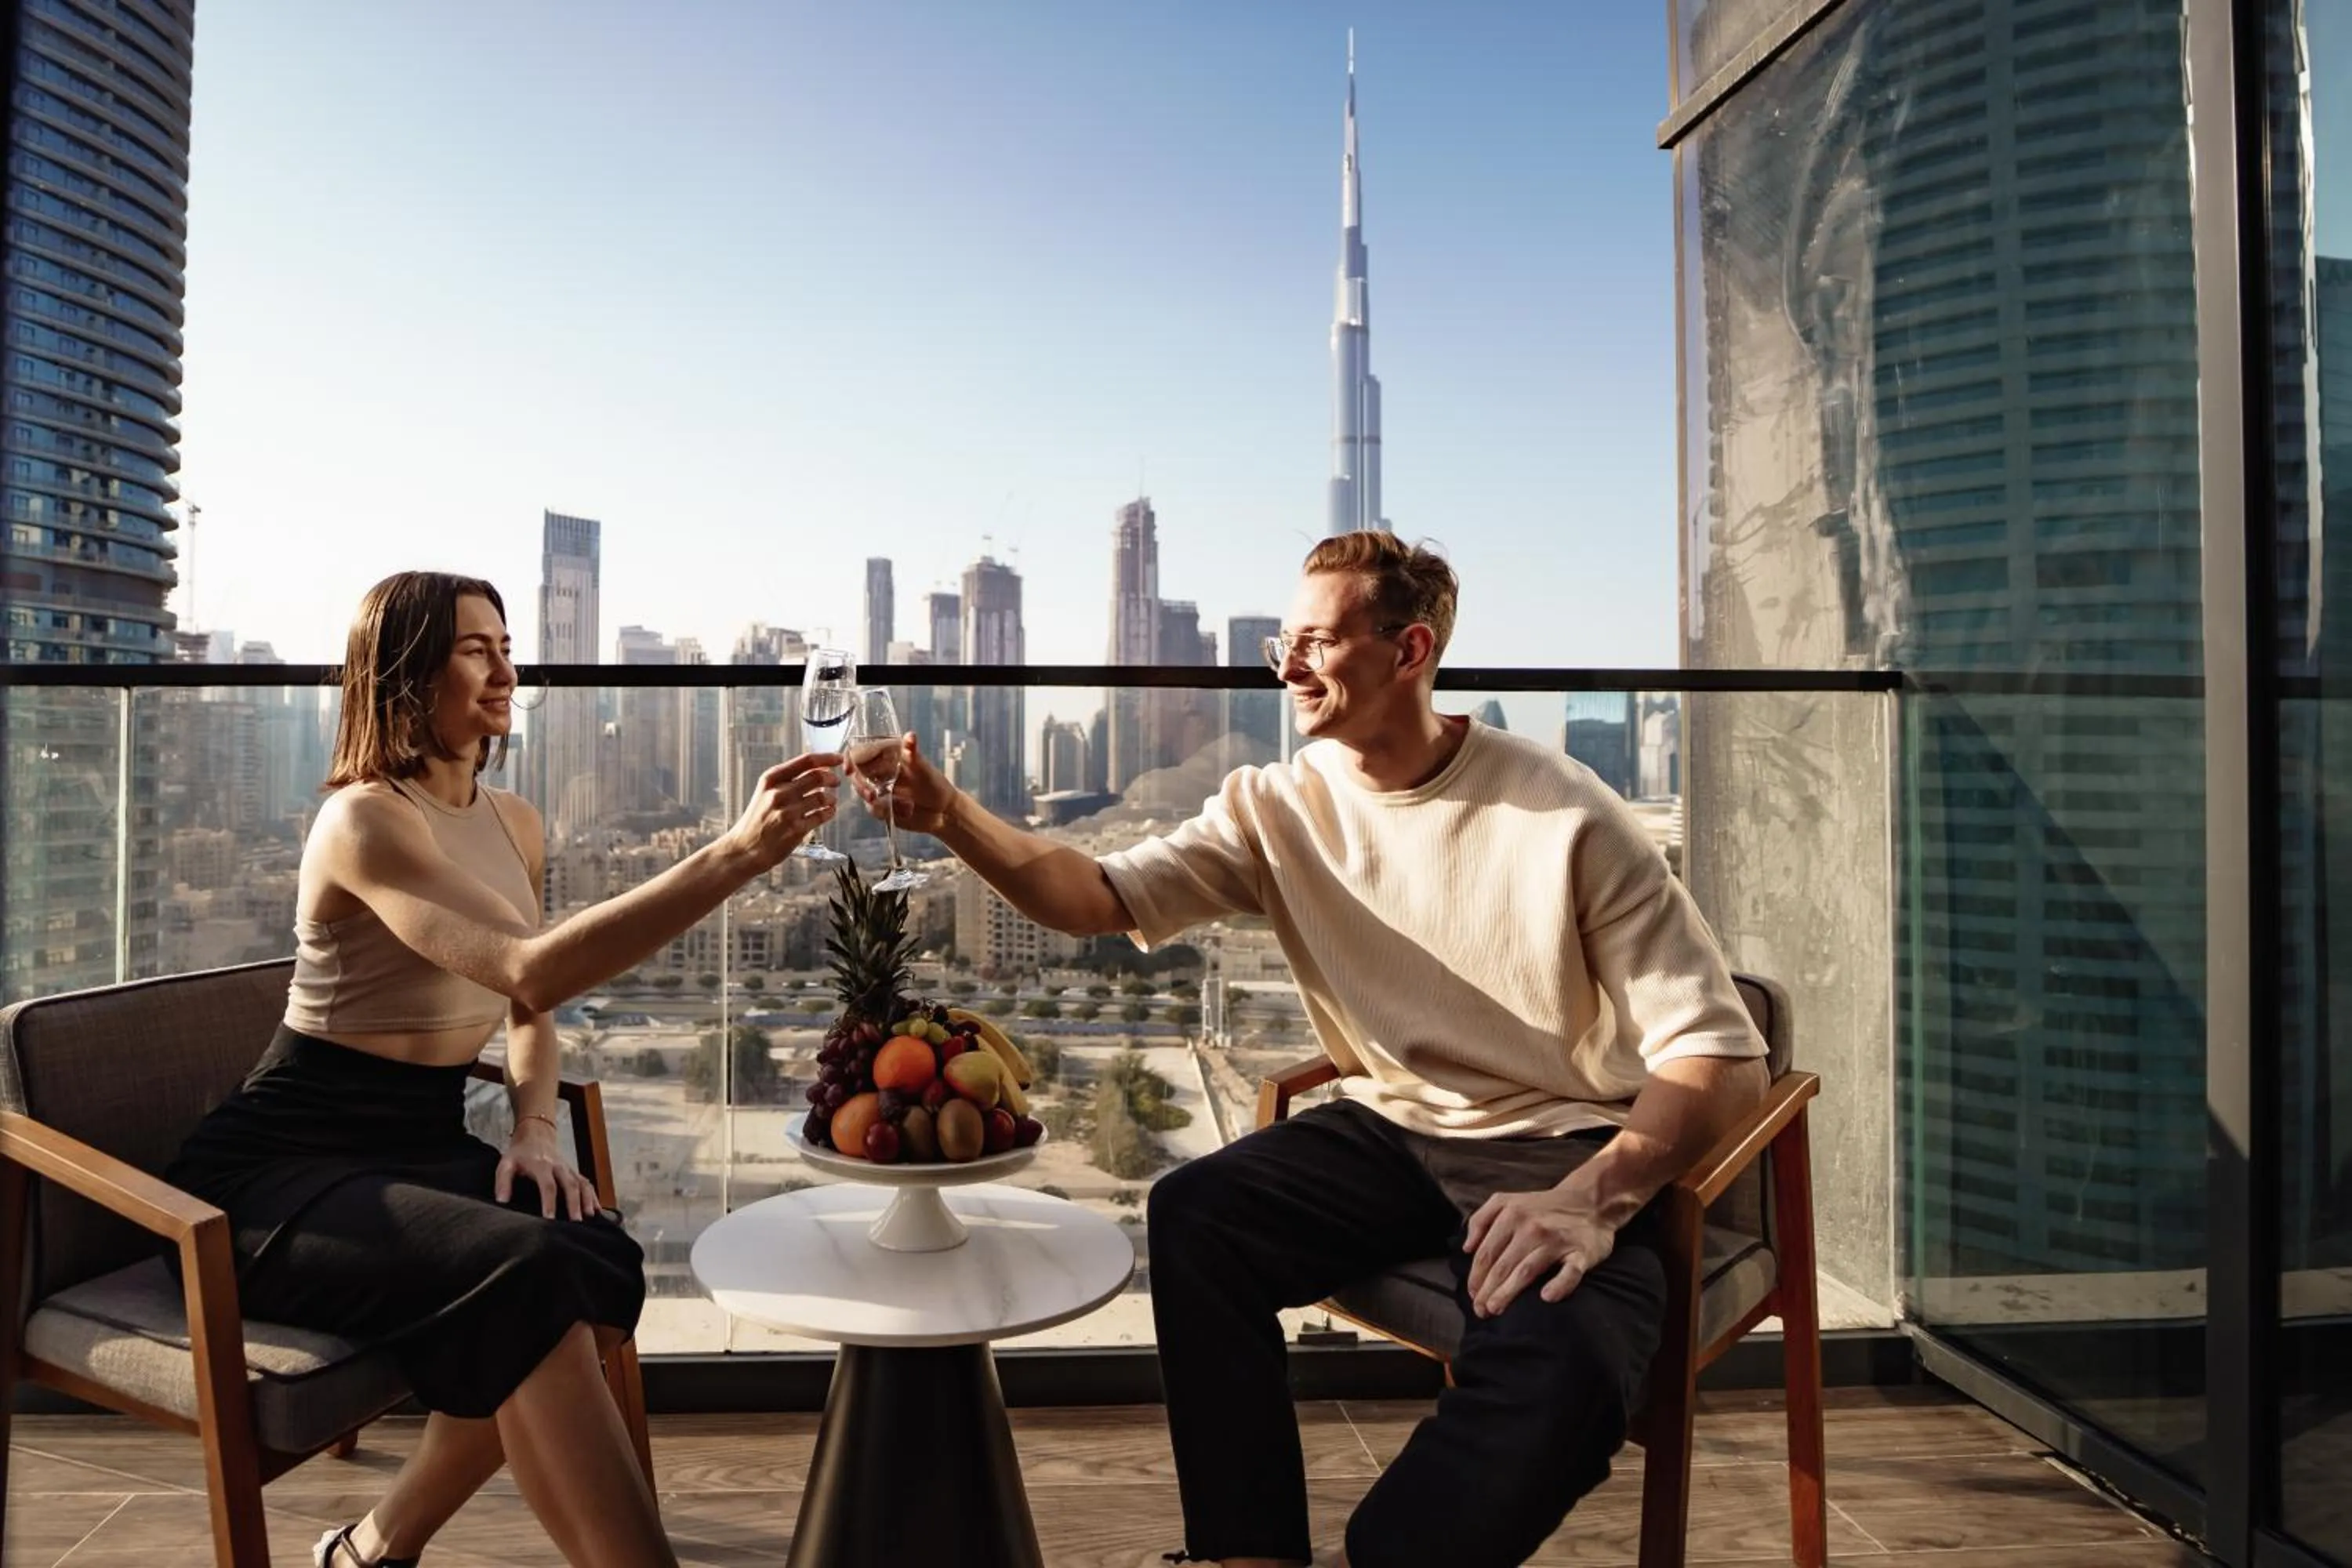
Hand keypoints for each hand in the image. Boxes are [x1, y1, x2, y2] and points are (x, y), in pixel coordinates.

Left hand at [496, 1119, 597, 1219]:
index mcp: (541, 1165)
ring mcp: (569, 1168)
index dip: (549, 1202)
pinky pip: (586, 1183)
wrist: (535, 1135)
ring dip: (587, 1200)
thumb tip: (501, 1202)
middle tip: (575, 1222)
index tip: (550, 1219)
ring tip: (589, 1217)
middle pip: (570, 1184)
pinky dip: (593, 1196)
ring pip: (582, 1183)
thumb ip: (503, 1182)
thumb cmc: (519, 1154)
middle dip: (574, 1203)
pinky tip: (597, 1210)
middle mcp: (558, 1166)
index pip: (548, 1185)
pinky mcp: (574, 1171)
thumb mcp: (505, 1164)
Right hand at [730, 752, 841, 867]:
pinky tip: (828, 812)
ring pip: (823, 796)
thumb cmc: (757, 820)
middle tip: (836, 781)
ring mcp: (788, 811)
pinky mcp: (796, 829)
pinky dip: (830, 812)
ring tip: (830, 800)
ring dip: (832, 797)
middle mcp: (779, 792)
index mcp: (771, 779)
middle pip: (818, 776)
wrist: (745, 848)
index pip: (806, 761)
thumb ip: (787, 780)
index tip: (838, 758)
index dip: (827, 758)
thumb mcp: (765, 792)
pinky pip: (822, 815)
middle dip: (832, 778)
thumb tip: (818, 769)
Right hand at [851, 732, 958, 834]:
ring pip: (862, 792)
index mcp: (887, 755)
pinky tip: (903, 811)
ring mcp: (878, 788)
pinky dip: (883, 811)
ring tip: (888, 803)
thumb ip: (913, 754)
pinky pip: (872, 809)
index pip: (860, 753)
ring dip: (871, 799)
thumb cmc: (936, 784)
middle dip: (860, 784)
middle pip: (856, 773)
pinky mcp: (880, 806)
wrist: (943, 812)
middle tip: (871, 795)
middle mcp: (879, 770)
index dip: (850, 759)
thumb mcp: (924, 769)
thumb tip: (910, 735)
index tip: (849, 769)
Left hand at [1462, 1183, 1618, 1317]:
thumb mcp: (1507, 1201)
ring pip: (1526, 1270)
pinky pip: (1570, 1272)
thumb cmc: (1543, 1206)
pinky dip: (1559, 1285)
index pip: (1486, 1253)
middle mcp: (1531, 1227)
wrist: (1590, 1200)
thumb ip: (1481, 1219)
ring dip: (1508, 1292)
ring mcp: (1556, 1240)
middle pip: (1502, 1265)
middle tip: (1480, 1311)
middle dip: (1487, 1290)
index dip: (1475, 1276)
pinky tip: (1546, 1297)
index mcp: (1511, 1214)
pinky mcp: (1581, 1253)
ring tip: (1495, 1308)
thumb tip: (1467, 1248)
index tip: (1471, 1295)